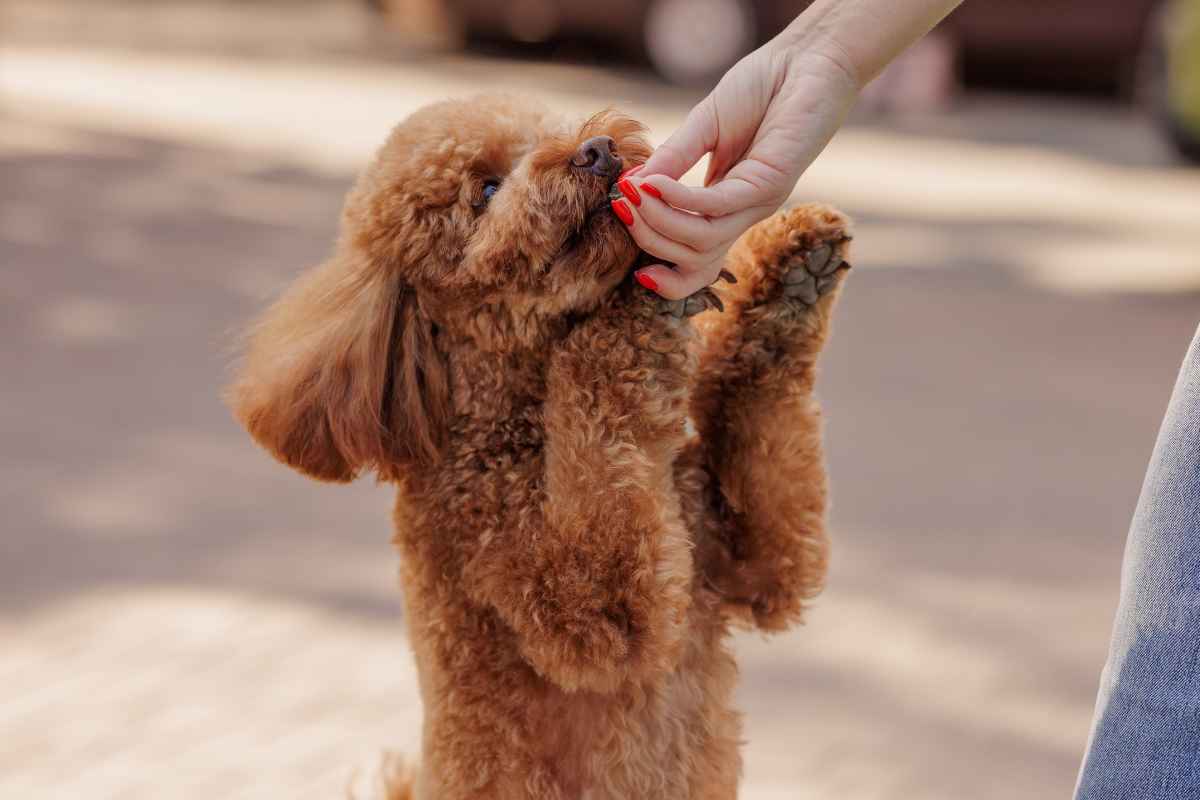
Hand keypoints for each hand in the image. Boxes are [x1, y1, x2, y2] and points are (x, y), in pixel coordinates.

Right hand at [611, 0, 961, 298]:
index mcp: (728, 205)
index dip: (663, 271)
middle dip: (649, 239)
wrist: (806, 57)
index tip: (630, 260)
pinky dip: (679, 198)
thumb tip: (630, 187)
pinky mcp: (770, 183)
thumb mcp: (702, 127)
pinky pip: (716, 205)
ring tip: (633, 194)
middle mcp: (744, 212)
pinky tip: (654, 183)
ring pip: (702, 240)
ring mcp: (759, 201)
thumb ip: (670, 159)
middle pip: (693, 257)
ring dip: (659, 220)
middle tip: (621, 207)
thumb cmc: (761, 87)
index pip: (696, 260)